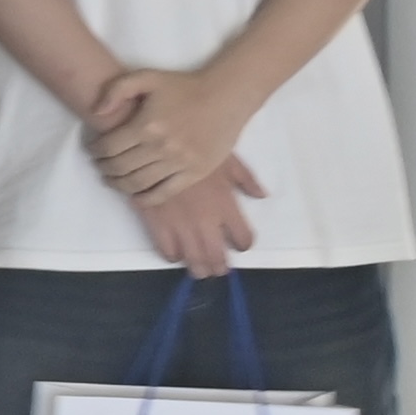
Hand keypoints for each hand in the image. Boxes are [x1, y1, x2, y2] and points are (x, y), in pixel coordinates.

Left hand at [86, 70, 242, 203]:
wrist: (225, 97)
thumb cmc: (184, 86)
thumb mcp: (147, 77)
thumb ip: (117, 90)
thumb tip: (96, 112)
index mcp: (146, 125)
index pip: (109, 147)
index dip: (95, 151)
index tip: (92, 151)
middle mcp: (161, 147)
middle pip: (120, 167)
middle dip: (104, 168)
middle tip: (99, 166)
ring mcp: (179, 163)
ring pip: (138, 183)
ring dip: (119, 185)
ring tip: (112, 180)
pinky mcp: (194, 173)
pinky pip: (164, 193)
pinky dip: (146, 199)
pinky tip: (135, 197)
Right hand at [130, 157, 267, 279]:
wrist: (154, 145)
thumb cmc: (193, 147)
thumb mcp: (226, 157)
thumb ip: (245, 179)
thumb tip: (261, 195)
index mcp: (226, 204)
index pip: (243, 237)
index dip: (243, 243)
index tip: (239, 243)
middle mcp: (206, 220)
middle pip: (218, 257)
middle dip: (221, 266)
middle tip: (220, 268)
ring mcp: (181, 224)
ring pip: (194, 259)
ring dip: (200, 268)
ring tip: (201, 269)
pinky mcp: (158, 223)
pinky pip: (168, 251)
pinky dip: (174, 256)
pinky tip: (176, 252)